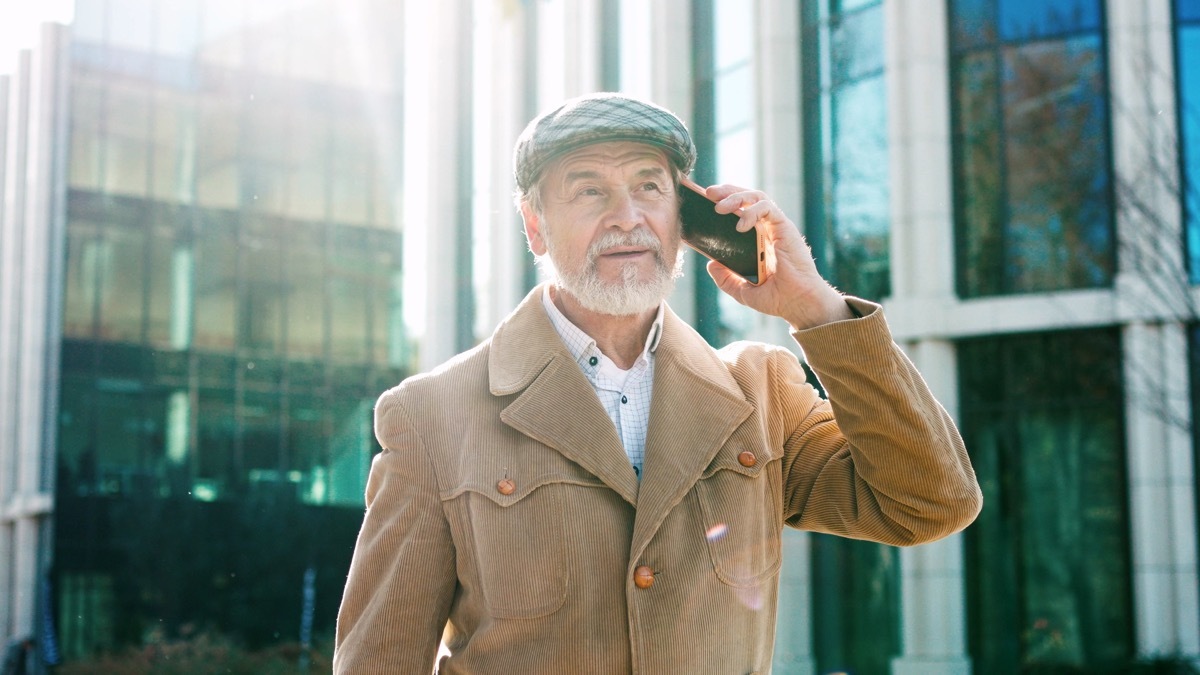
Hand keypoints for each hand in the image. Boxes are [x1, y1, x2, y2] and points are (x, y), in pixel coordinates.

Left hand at [704, 184, 853, 330]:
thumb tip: (711, 264)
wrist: (799, 303)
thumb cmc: (777, 298)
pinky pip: (768, 208)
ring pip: (756, 197)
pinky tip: (741, 225)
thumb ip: (726, 280)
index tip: (704, 201)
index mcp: (756, 241)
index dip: (723, 202)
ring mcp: (775, 227)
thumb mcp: (743, 292)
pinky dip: (752, 211)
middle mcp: (765, 230)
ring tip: (720, 208)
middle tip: (708, 194)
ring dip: (736, 197)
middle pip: (746, 199)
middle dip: (726, 192)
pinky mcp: (785, 227)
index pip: (739, 211)